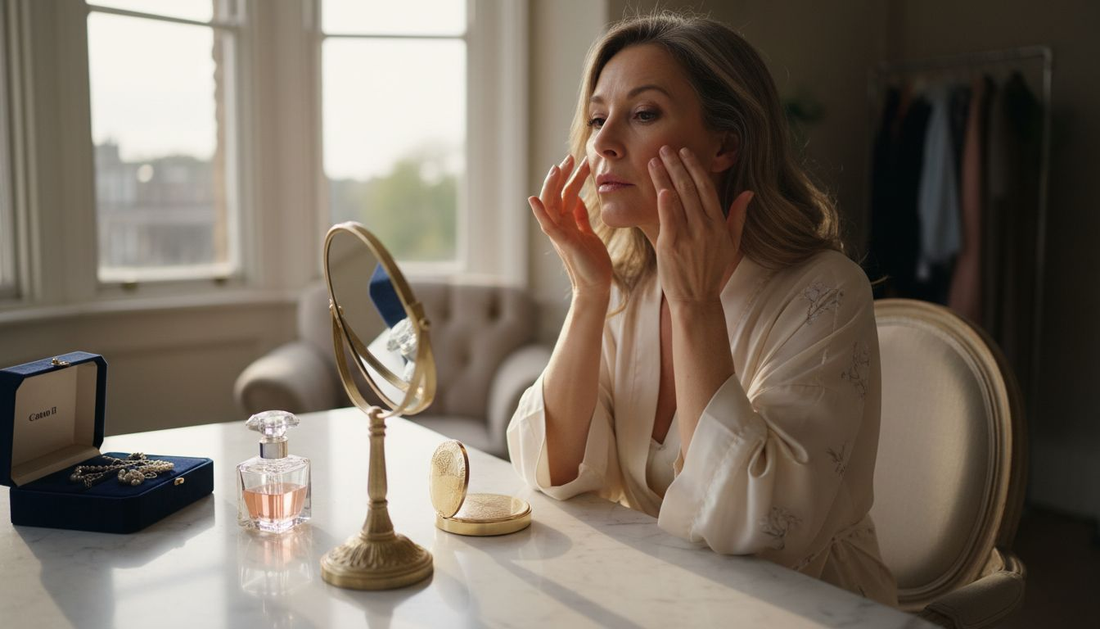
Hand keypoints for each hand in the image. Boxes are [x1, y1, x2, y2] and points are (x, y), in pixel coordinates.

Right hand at [529, 155, 612, 297]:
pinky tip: (534, 199)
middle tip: (570, 157)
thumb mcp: (588, 234)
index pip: (567, 194)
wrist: (596, 286)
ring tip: (556, 168)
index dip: (572, 177)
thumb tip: (579, 201)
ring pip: (549, 205)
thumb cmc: (593, 263)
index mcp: (567, 223)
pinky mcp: (563, 243)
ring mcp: (559, 234)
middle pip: (556, 195)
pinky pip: (548, 226)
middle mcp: (560, 226)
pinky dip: (540, 213)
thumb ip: (581, 218)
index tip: (580, 161)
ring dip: (552, 186)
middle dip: (562, 175)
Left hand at [648, 145, 753, 305]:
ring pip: (677, 198)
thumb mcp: (732, 244)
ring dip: (665, 176)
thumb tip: (749, 193)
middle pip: (691, 188)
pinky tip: (659, 185)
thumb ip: (738, 216)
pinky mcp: (673, 245)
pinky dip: (665, 201)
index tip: (685, 153)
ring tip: (655, 159)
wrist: (696, 299)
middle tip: (666, 148)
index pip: (707, 188)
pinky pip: (669, 217)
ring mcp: (689, 236)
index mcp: (719, 225)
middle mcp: (706, 227)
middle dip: (677, 165)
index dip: (695, 168)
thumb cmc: (711, 271)